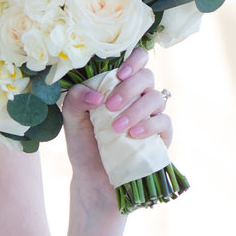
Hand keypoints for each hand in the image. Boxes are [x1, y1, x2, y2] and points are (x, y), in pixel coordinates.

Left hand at [61, 47, 173, 207]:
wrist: (93, 177)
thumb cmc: (83, 143)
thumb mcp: (71, 119)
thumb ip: (75, 99)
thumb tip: (96, 95)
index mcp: (118, 84)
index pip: (136, 59)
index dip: (133, 59)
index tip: (120, 73)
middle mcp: (138, 95)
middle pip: (147, 76)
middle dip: (128, 88)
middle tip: (109, 106)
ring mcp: (152, 114)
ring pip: (156, 98)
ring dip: (136, 109)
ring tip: (115, 128)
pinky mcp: (161, 135)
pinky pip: (164, 122)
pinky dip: (149, 125)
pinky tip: (133, 135)